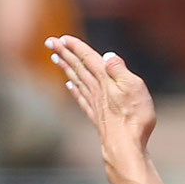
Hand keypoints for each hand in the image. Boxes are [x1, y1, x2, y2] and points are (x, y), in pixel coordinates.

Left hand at [45, 34, 156, 173]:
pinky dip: (74, 90)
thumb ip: (119, 70)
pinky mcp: (97, 116)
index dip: (76, 47)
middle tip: (50, 42)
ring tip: (56, 58)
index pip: (88, 59)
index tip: (62, 38)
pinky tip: (69, 86)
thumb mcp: (134, 87)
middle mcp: (97, 89)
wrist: (125, 145)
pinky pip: (81, 99)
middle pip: (78, 67)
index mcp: (106, 80)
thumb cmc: (134, 116)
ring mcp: (95, 103)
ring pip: (77, 81)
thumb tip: (108, 55)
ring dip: (66, 68)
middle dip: (65, 53)